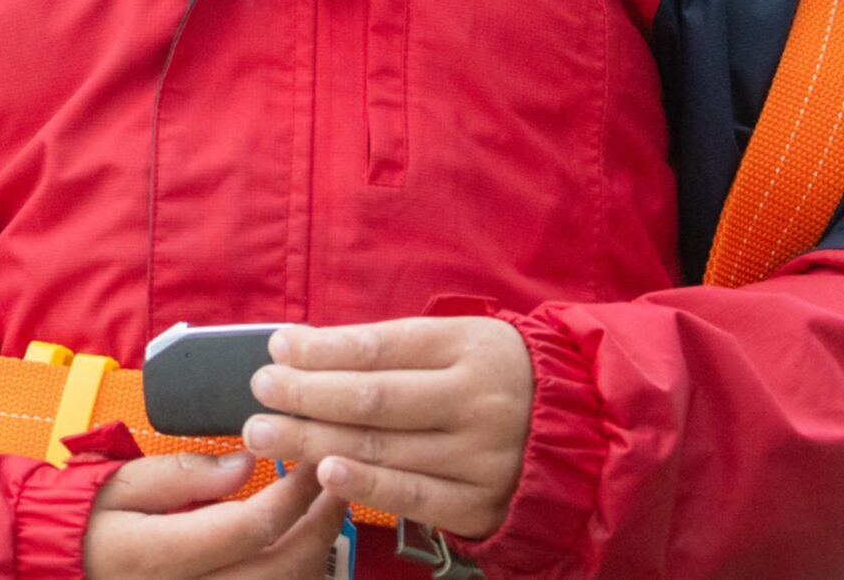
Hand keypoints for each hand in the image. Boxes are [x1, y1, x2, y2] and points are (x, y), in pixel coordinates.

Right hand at [82, 452, 345, 578]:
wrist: (64, 563)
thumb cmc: (89, 519)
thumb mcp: (124, 482)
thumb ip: (186, 474)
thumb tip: (245, 464)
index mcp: (165, 557)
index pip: (252, 528)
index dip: (294, 494)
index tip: (311, 461)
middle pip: (283, 568)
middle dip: (321, 524)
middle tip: (336, 483)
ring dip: (316, 552)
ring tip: (325, 511)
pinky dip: (292, 573)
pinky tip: (298, 546)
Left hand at [240, 317, 532, 540]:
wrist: (583, 429)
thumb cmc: (498, 375)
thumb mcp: (458, 340)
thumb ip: (390, 347)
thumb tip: (306, 350)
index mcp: (467, 348)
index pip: (379, 348)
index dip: (322, 350)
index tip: (277, 349)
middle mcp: (475, 401)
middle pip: (374, 399)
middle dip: (306, 396)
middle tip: (260, 392)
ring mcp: (481, 456)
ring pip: (384, 449)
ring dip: (316, 441)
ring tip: (268, 434)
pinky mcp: (481, 502)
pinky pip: (413, 497)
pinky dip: (366, 486)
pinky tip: (325, 473)